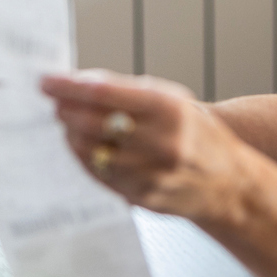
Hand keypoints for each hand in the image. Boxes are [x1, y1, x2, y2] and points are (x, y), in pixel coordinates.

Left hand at [43, 70, 259, 224]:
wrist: (229, 183)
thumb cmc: (199, 135)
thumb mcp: (175, 100)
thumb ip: (130, 91)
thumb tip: (81, 83)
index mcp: (168, 109)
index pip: (104, 93)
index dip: (69, 86)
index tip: (47, 81)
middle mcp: (160, 142)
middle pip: (91, 123)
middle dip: (65, 109)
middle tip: (53, 101)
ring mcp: (150, 173)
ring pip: (90, 151)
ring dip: (71, 134)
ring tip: (67, 122)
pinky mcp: (141, 196)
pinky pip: (98, 175)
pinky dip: (83, 158)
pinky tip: (81, 146)